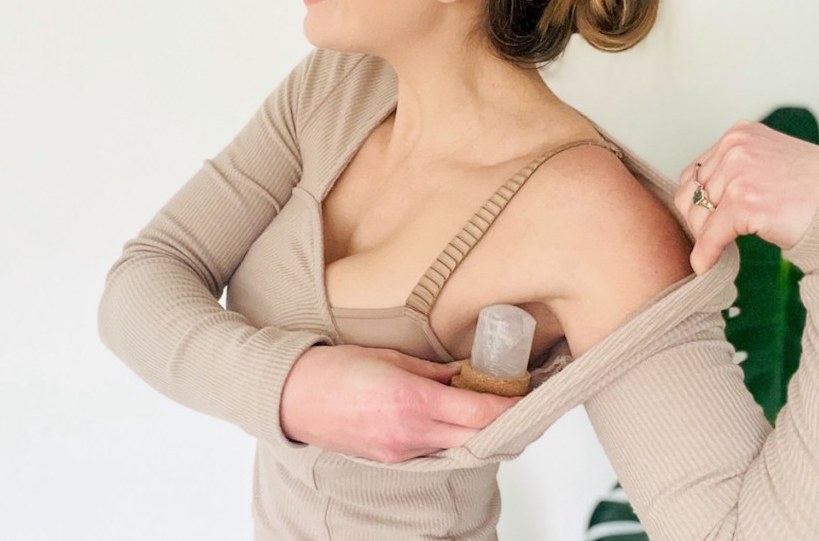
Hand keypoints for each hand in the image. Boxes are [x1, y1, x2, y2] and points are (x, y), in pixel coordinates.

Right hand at [279, 344, 520, 462]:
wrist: (294, 398)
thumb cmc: (334, 371)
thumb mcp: (390, 358)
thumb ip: (433, 370)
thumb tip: (463, 372)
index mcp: (412, 400)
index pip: (478, 412)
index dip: (507, 406)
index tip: (524, 395)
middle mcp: (410, 432)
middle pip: (475, 436)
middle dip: (498, 421)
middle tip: (513, 401)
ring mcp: (401, 451)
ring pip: (456, 446)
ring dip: (474, 430)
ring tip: (482, 406)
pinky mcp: (391, 459)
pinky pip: (433, 451)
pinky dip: (448, 436)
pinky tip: (450, 419)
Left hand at [674, 121, 818, 274]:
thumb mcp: (772, 164)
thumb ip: (740, 171)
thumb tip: (703, 198)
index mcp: (740, 134)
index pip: (696, 172)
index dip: (699, 202)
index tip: (710, 222)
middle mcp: (736, 146)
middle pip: (691, 193)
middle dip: (700, 220)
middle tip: (716, 240)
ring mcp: (739, 172)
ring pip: (697, 215)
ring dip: (707, 237)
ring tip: (723, 249)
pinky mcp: (744, 201)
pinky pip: (710, 235)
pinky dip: (705, 254)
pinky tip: (706, 267)